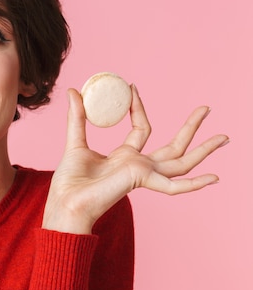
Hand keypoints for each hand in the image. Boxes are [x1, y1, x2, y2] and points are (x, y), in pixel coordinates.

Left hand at [43, 85, 228, 234]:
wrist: (66, 202)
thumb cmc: (69, 181)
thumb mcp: (74, 142)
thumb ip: (77, 118)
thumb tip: (73, 91)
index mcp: (124, 157)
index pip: (141, 129)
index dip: (139, 107)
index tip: (132, 87)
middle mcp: (138, 166)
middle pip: (173, 146)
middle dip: (191, 128)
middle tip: (206, 108)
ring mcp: (143, 175)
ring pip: (181, 162)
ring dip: (203, 150)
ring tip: (224, 137)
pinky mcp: (143, 182)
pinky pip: (174, 186)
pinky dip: (194, 183)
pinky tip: (214, 178)